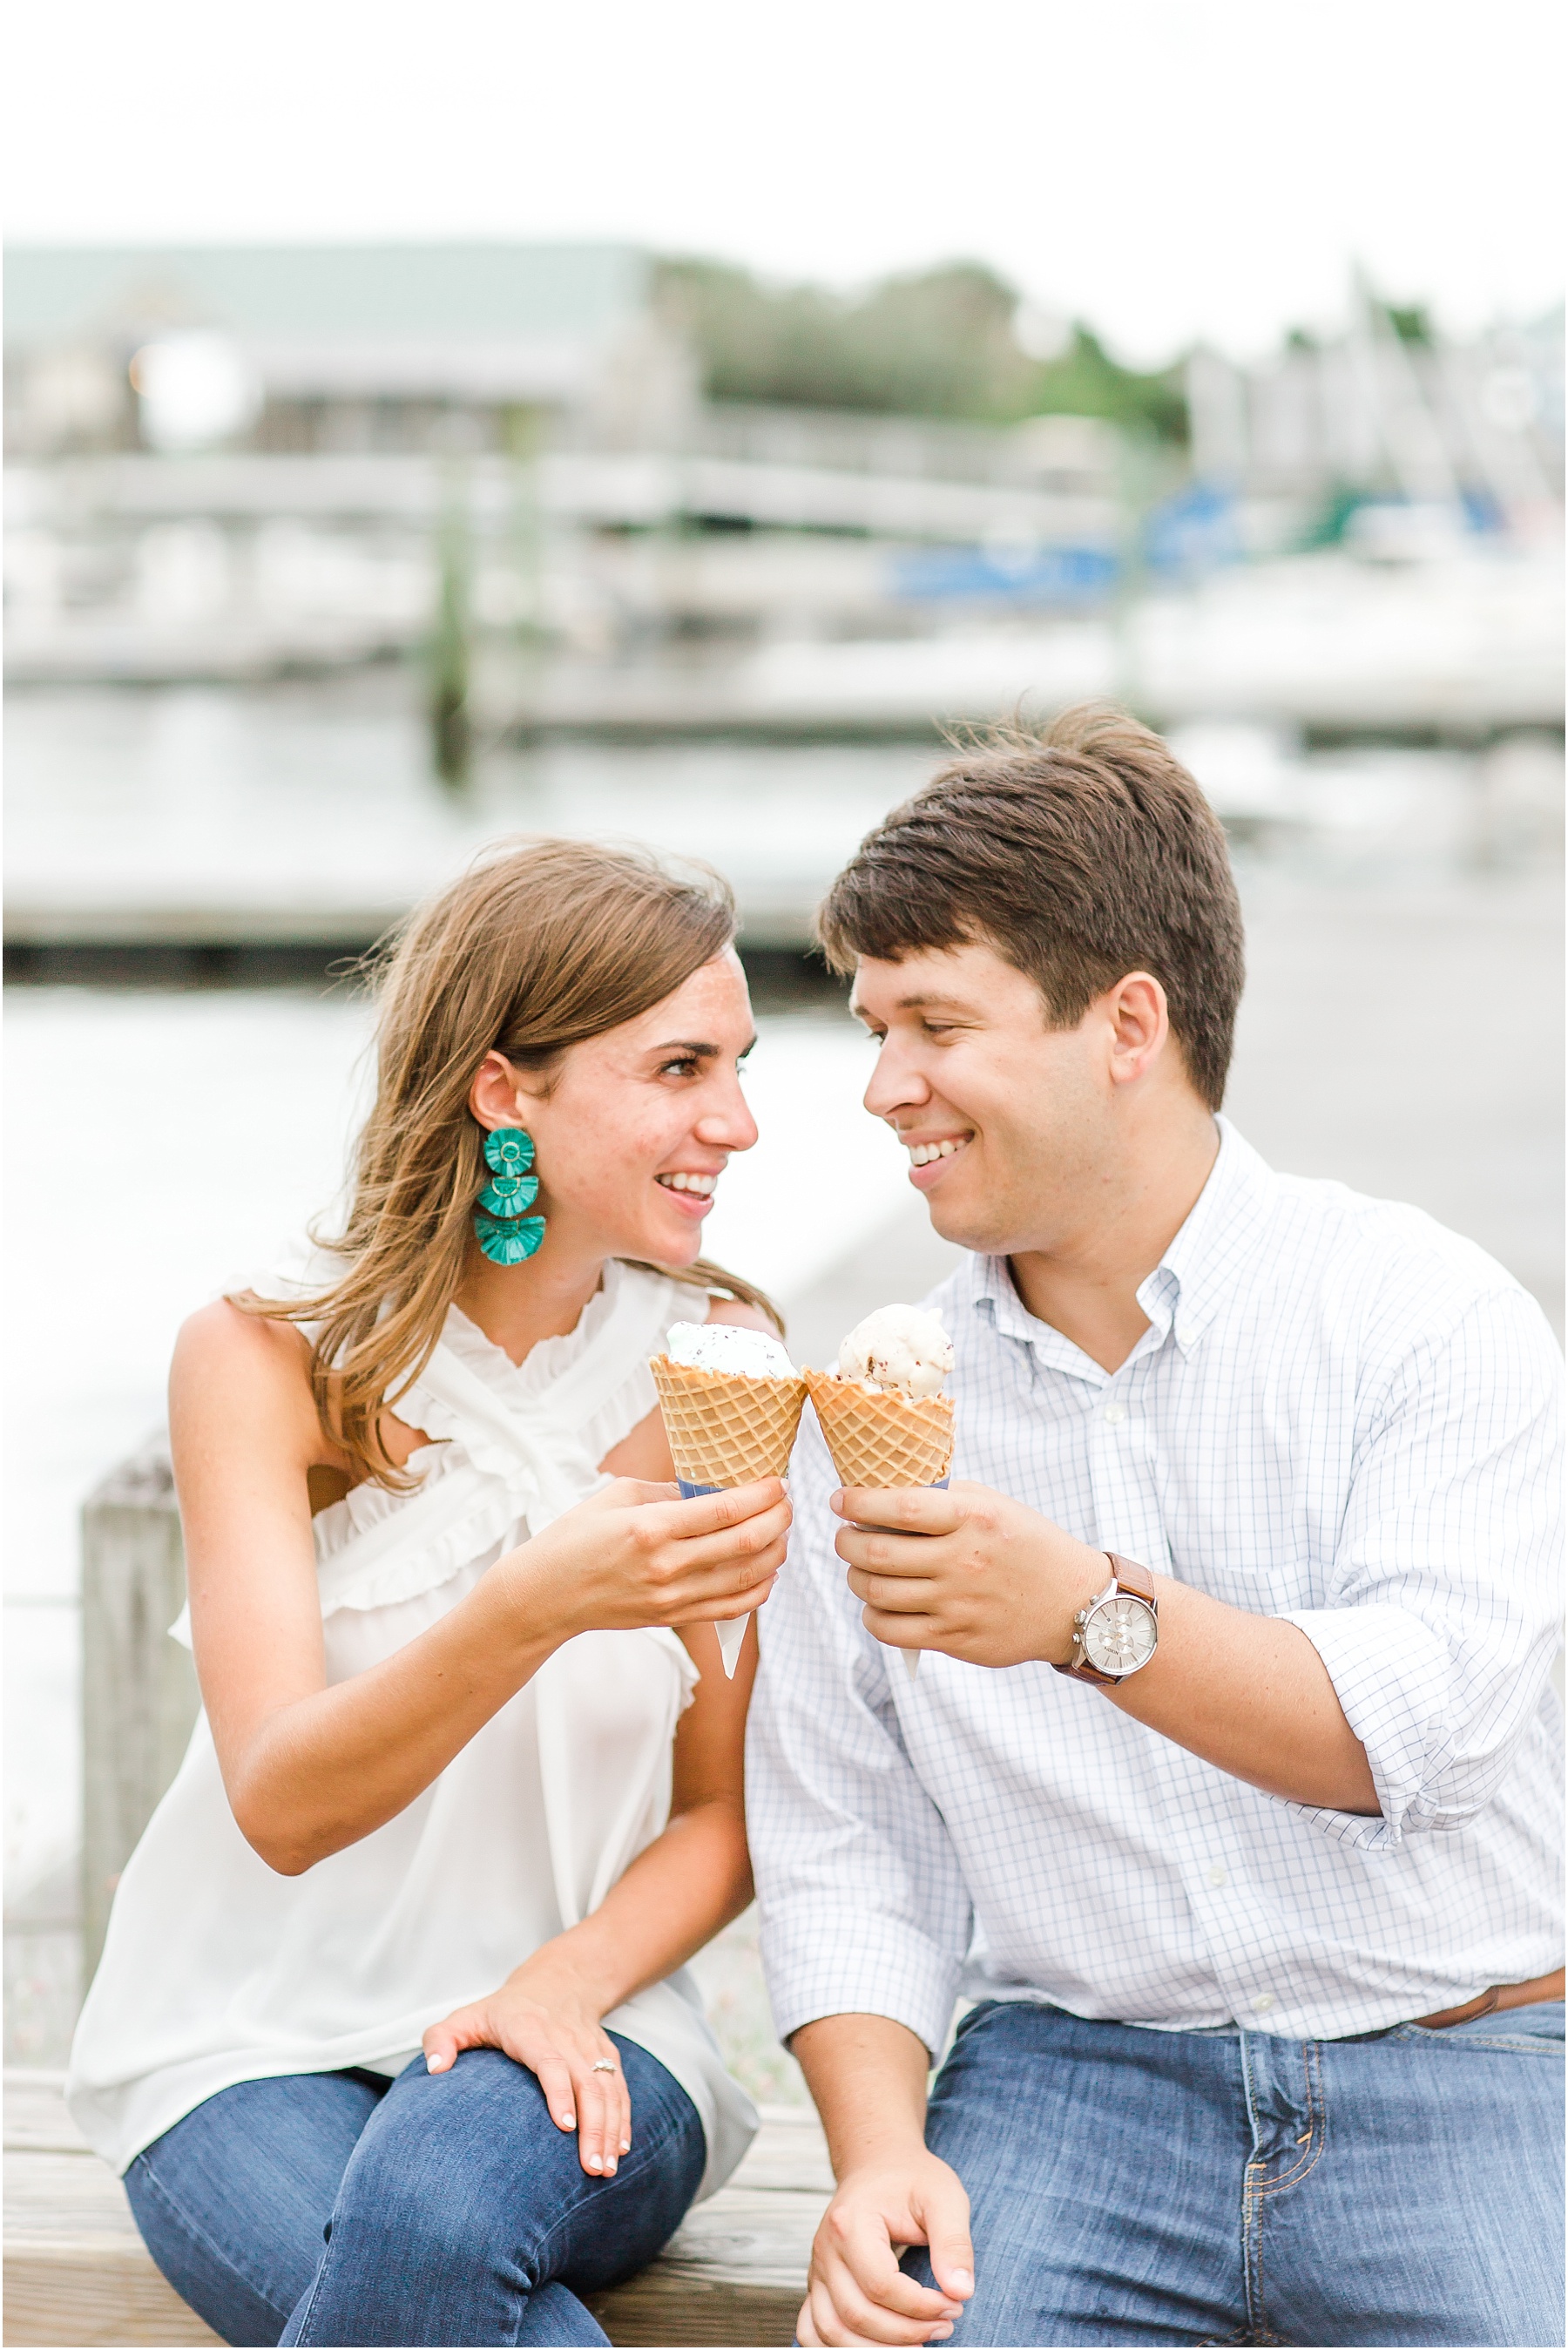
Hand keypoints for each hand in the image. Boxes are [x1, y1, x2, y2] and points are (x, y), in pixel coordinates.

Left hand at [422, 1947, 630, 2177]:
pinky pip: (619, 2088)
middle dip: (593, 2127)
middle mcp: (566, 2037)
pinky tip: (620, 2148)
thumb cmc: (503, 2011)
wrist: (559, 1980)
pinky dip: (623, 2117)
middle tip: (592, 2169)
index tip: (565, 2127)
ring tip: (605, 2169)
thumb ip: (441, 2039)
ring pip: (607, 2088)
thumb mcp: (466, 2016)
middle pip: (586, 2083)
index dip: (559, 2092)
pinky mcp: (606, 2055)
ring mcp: (590, 2047)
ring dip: (610, 2129)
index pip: (550, 2061)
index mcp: (529, 2029)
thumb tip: (435, 2070)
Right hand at [504, 1475, 791, 1644]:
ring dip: (775, 1552)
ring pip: (746, 1578)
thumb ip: (669, 1491)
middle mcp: (666, 1566)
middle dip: (778, 1519)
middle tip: (787, 1503)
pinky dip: (758, 1590)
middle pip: (746, 1542)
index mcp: (651, 1527)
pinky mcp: (673, 1618)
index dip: (762, 1495)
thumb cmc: (576, 1538)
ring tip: (782, 1532)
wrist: (547, 1595)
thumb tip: (712, 1488)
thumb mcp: (618, 1496)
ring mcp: (672, 1598)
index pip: (726, 1510)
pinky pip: (731, 1609)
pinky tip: (767, 1572)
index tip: (778, 1482)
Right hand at [798, 2152, 973, 2345]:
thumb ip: (954, 2243)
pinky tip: (877, 2347)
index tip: (954, 2306)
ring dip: (877, 2349)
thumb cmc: (912, 2179)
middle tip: (945, 2325)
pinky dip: (838, 2348)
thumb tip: (962, 2292)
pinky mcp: (818, 2285)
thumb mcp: (944, 2197)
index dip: (921, 2306)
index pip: (881, 2284)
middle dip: (907, 2332)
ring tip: (919, 2341)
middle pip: (857, 2314)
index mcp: (851, 2222)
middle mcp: (825, 2249)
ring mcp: (817, 2269)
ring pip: (831, 2331)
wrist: (878, 2164)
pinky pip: (812, 2330)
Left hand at [834, 1480, 1104, 1669]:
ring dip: (854, 1578)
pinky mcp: (955, 1639)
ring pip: (876, 1593)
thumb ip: (944, 1496)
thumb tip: (884, 1492)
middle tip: (844, 1536)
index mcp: (972, 1518)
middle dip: (845, 1541)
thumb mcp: (995, 1505)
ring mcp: (957, 1604)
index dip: (857, 1503)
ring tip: (859, 1568)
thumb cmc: (1028, 1545)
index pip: (898, 1506)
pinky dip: (872, 1616)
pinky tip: (877, 1604)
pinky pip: (891, 1630)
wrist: (1073, 1604)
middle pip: (876, 1552)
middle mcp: (962, 1561)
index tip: (839, 1500)